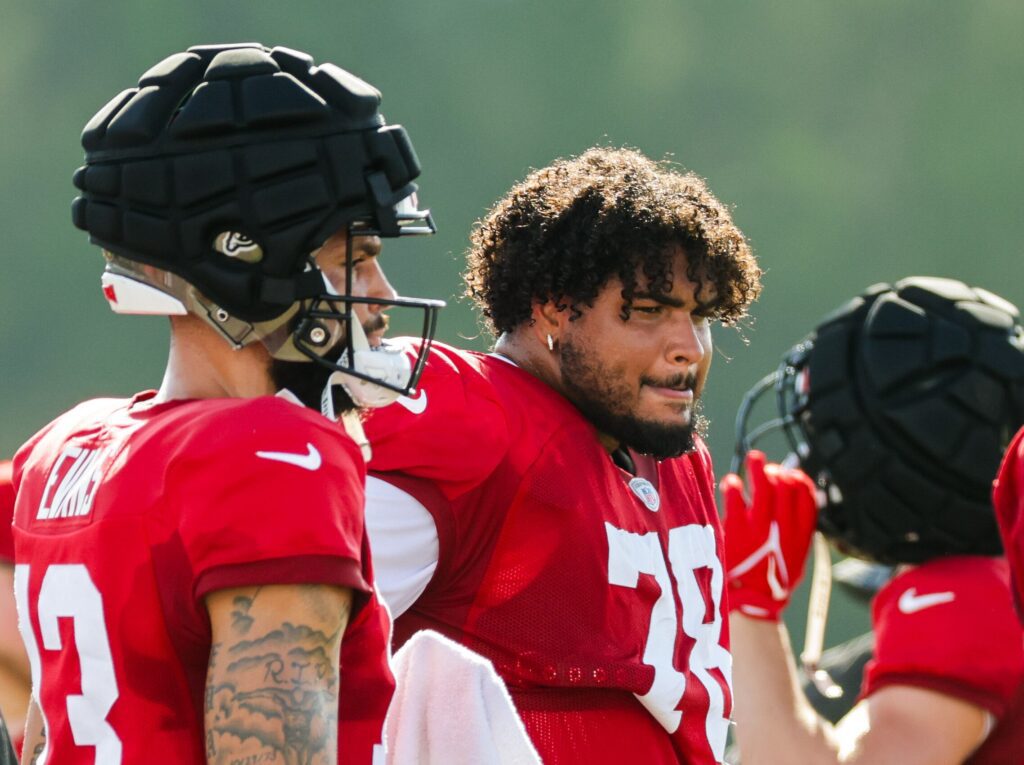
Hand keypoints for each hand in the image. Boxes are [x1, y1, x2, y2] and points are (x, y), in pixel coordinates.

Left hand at [720, 451, 818, 620]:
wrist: (751, 606)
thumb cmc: (770, 582)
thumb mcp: (794, 559)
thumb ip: (797, 534)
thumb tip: (798, 507)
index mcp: (800, 537)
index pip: (808, 499)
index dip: (801, 482)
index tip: (792, 474)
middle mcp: (783, 530)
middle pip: (786, 488)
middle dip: (778, 473)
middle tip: (768, 469)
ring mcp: (760, 528)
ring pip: (764, 487)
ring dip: (759, 468)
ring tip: (754, 458)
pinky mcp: (737, 529)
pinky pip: (736, 498)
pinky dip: (734, 486)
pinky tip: (731, 482)